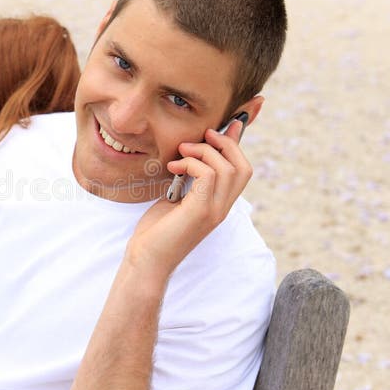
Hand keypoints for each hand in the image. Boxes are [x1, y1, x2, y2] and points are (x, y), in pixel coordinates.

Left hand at [127, 120, 251, 280]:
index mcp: (219, 204)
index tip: (216, 129)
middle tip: (200, 137)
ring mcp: (214, 211)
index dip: (234, 145)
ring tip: (181, 153)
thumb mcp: (176, 196)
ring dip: (203, 152)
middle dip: (225, 143)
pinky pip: (208, 175)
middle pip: (243, 166)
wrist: (146, 261)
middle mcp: (222, 208)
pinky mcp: (200, 211)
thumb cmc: (157, 231)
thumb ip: (189, 178)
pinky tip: (173, 168)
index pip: (242, 170)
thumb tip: (191, 153)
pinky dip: (191, 163)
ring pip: (227, 168)